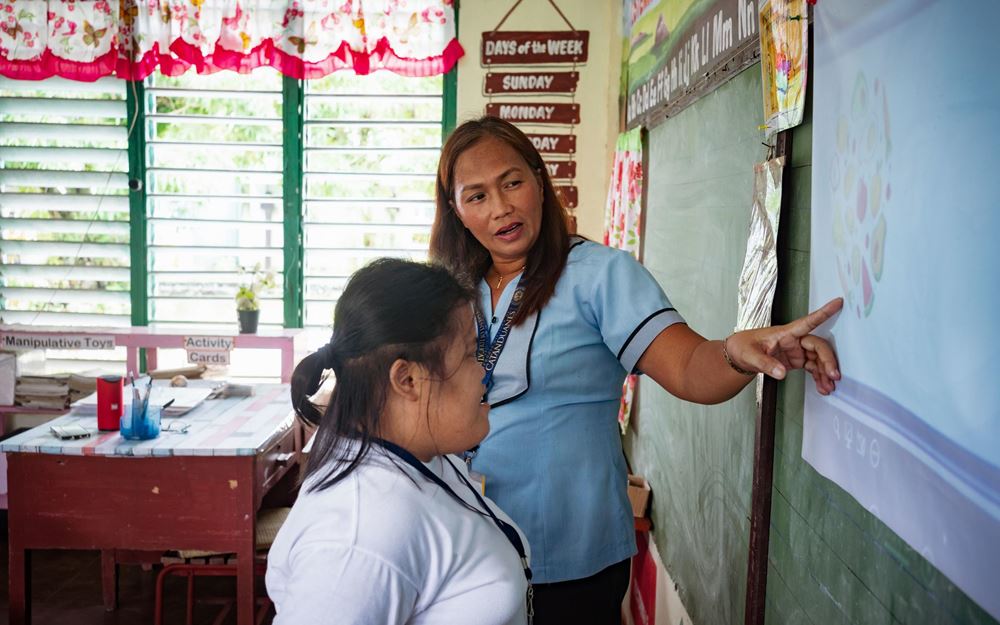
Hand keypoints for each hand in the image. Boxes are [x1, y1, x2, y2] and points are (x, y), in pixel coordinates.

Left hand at [726, 298, 842, 394]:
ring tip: (829, 387)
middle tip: (833, 376)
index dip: (823, 313)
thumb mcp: (750, 355)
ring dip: (825, 373)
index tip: (838, 302)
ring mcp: (796, 350)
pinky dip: (819, 377)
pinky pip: (812, 368)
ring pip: (818, 359)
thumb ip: (765, 364)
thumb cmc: (742, 347)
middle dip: (828, 361)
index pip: (807, 322)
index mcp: (784, 333)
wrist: (737, 356)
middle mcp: (794, 340)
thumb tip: (781, 373)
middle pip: (818, 347)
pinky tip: (822, 387)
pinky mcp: (795, 360)